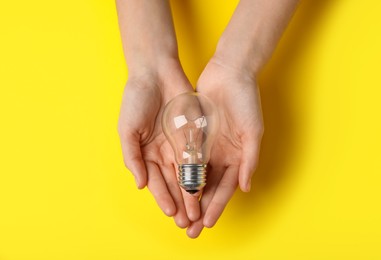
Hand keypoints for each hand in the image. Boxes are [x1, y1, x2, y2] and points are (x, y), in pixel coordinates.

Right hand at [118, 61, 200, 226]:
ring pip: (189, 173)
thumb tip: (140, 185)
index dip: (163, 197)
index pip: (156, 181)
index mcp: (146, 152)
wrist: (155, 72)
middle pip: (174, 182)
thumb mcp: (127, 130)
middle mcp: (164, 152)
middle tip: (188, 220)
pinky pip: (200, 155)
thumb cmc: (136, 99)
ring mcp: (180, 143)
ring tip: (199, 211)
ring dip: (193, 193)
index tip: (171, 213)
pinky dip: (203, 172)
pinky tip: (208, 186)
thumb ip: (132, 158)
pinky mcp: (194, 133)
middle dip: (180, 201)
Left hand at [187, 57, 263, 237]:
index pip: (225, 188)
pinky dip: (178, 172)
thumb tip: (245, 188)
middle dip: (198, 208)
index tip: (208, 223)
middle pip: (207, 187)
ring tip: (178, 214)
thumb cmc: (246, 102)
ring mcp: (206, 146)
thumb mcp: (252, 131)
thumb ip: (250, 159)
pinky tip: (170, 187)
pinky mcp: (192, 135)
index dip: (217, 206)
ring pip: (193, 176)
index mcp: (237, 157)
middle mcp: (220, 156)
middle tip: (189, 229)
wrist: (229, 74)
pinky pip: (184, 157)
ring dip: (186, 196)